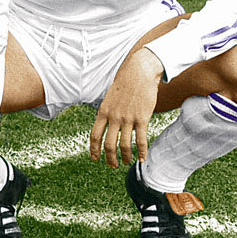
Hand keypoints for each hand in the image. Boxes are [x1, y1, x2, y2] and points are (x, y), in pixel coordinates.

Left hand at [90, 48, 163, 167]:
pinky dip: (141, 152)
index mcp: (103, 111)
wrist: (140, 72)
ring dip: (125, 157)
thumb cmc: (125, 82)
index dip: (94, 149)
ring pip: (124, 145)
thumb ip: (108, 111)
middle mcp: (114, 117)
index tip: (95, 158)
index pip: (95, 135)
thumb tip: (107, 123)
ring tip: (126, 162)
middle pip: (109, 144)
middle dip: (110, 158)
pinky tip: (142, 158)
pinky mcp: (142, 118)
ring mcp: (128, 118)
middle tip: (112, 166)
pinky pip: (141, 140)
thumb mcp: (111, 96)